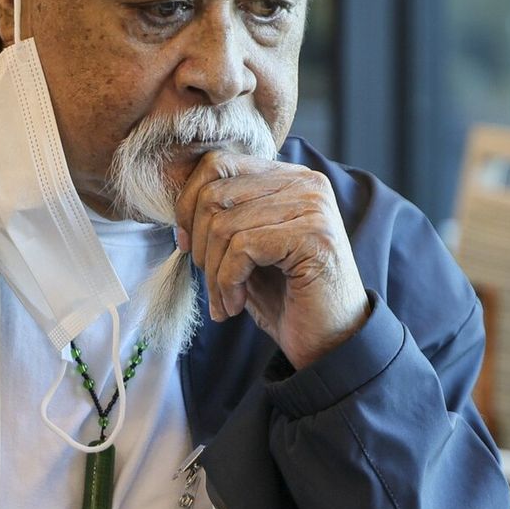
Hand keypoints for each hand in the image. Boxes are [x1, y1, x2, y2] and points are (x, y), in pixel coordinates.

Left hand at [175, 151, 369, 369]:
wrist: (330, 342)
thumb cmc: (287, 299)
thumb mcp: (247, 253)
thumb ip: (222, 222)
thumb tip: (179, 216)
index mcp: (288, 177)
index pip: (217, 165)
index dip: (188, 205)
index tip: (189, 246)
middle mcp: (304, 182)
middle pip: (215, 193)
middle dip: (201, 245)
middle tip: (210, 282)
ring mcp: (312, 206)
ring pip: (225, 224)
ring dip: (213, 273)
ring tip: (225, 301)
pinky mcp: (311, 235)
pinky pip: (242, 248)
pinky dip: (227, 282)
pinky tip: (236, 305)